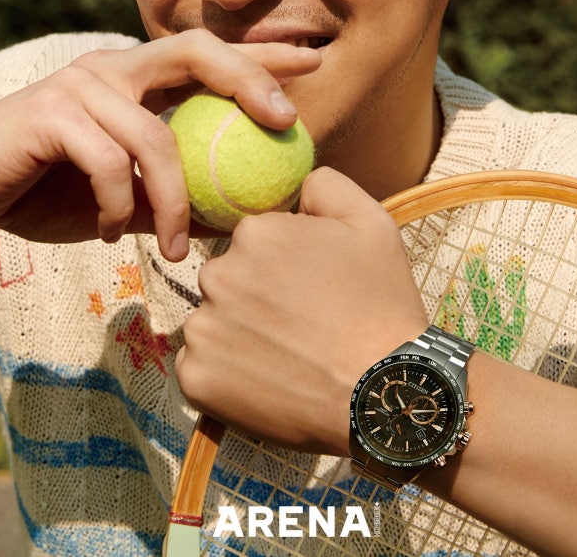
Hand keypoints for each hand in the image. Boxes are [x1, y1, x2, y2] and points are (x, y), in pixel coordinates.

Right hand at [0, 31, 319, 259]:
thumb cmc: (43, 191)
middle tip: (284, 121)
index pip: (208, 55)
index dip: (262, 57)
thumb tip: (231, 219)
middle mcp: (112, 68)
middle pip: (194, 51)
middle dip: (248, 78)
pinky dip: (118, 203)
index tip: (314, 63)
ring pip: (155, 135)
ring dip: (175, 199)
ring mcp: (80, 85)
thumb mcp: (119, 196)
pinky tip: (105, 230)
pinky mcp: (49, 112)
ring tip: (174, 245)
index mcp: (134, 78)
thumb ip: (168, 195)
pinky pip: (109, 161)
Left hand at [175, 166, 427, 453]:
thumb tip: (296, 184)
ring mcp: (203, 328)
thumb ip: (325, 185)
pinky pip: (200, 366)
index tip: (312, 288)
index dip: (285, 263)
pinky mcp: (195, 378)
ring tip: (287, 356)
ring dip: (239, 334)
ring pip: (213, 321)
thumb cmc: (381, 306)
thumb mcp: (372, 222)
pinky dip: (225, 375)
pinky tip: (267, 381)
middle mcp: (218, 274)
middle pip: (229, 278)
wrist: (382, 392)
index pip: (255, 240)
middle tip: (301, 324)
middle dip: (256, 296)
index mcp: (255, 232)